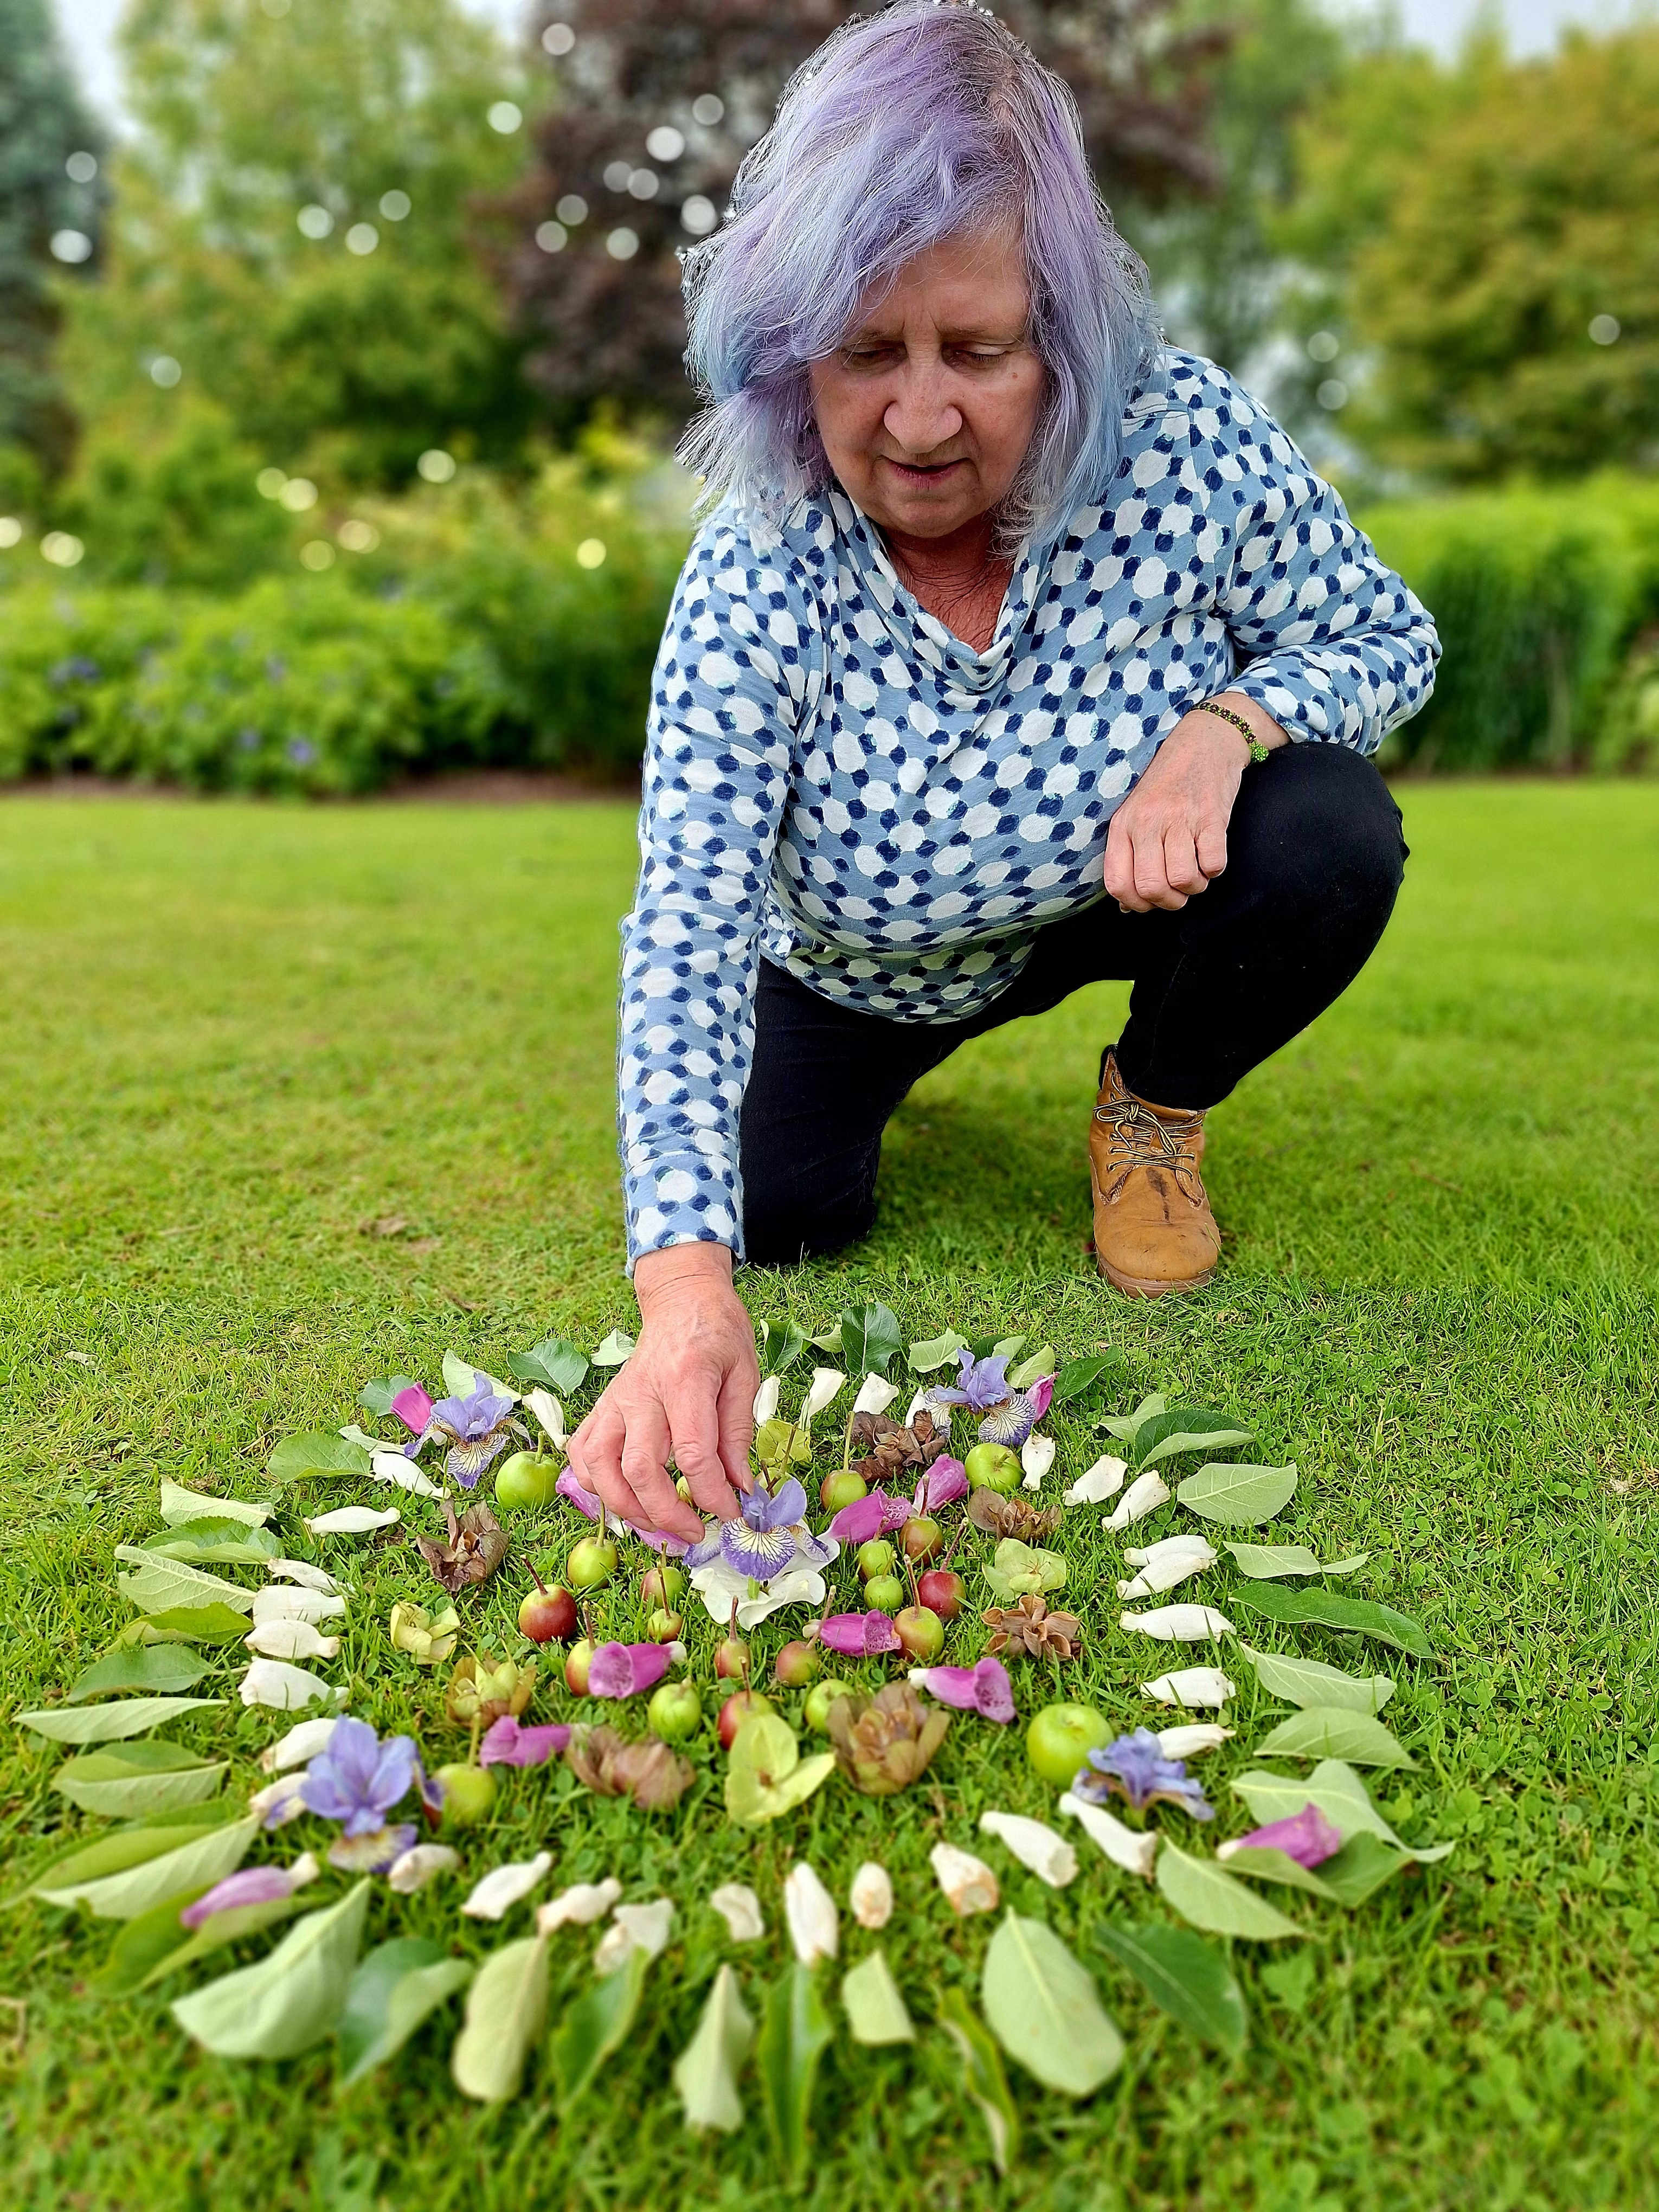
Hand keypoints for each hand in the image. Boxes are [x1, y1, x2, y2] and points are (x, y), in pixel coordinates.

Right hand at [564, 1243, 756, 1542]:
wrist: (682, 1300)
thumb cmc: (718, 1335)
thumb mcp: (745, 1374)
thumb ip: (739, 1432)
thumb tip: (740, 1487)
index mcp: (684, 1379)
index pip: (692, 1452)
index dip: (711, 1493)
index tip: (730, 1514)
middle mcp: (640, 1393)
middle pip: (638, 1469)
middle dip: (666, 1514)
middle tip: (694, 1534)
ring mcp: (613, 1401)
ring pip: (599, 1468)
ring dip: (625, 1509)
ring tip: (657, 1527)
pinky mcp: (600, 1408)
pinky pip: (582, 1455)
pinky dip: (595, 1486)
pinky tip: (623, 1500)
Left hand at [1104, 696, 1283, 913]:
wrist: (1203, 742)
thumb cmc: (1167, 786)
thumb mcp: (1136, 816)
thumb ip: (1128, 857)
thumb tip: (1126, 905)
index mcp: (1123, 826)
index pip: (1118, 884)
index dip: (1137, 904)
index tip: (1152, 899)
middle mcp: (1147, 823)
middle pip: (1151, 888)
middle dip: (1170, 901)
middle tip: (1180, 890)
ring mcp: (1179, 818)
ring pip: (1182, 879)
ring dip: (1195, 886)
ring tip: (1197, 871)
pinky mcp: (1211, 816)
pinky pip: (1213, 864)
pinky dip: (1215, 868)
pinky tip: (1211, 854)